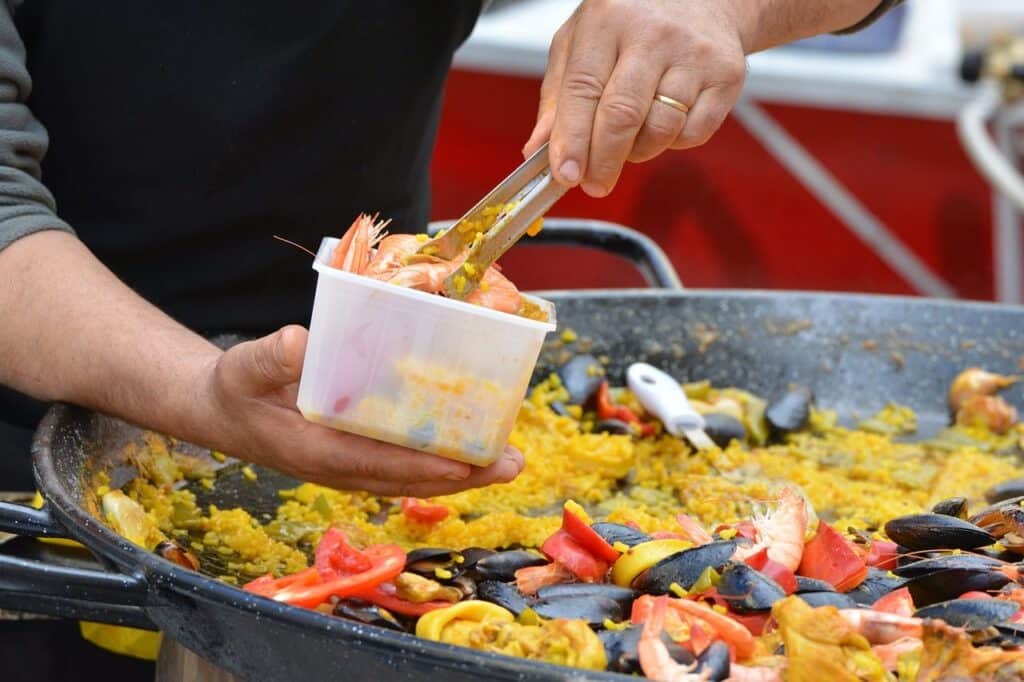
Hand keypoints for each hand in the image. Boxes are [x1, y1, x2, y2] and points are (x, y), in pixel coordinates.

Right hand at [200, 325, 524, 495]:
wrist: (221, 411)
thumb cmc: (235, 389)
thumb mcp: (243, 368)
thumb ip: (269, 357)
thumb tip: (299, 342)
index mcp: (316, 452)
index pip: (379, 464)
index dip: (423, 466)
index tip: (464, 463)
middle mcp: (342, 467)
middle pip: (411, 478)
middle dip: (464, 476)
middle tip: (512, 465)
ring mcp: (351, 465)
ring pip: (414, 476)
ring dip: (462, 473)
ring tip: (507, 461)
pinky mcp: (357, 455)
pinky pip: (405, 463)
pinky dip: (440, 458)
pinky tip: (471, 446)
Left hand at [523, 0, 747, 196]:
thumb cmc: (633, 21)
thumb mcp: (581, 42)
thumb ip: (558, 96)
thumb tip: (538, 149)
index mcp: (607, 21)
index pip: (583, 90)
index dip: (572, 140)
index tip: (565, 174)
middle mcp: (652, 34)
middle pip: (622, 115)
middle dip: (603, 161)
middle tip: (594, 184)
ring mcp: (693, 55)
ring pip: (659, 130)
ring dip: (637, 152)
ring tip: (628, 141)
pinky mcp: (725, 76)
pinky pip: (693, 134)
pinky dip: (672, 143)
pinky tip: (663, 123)